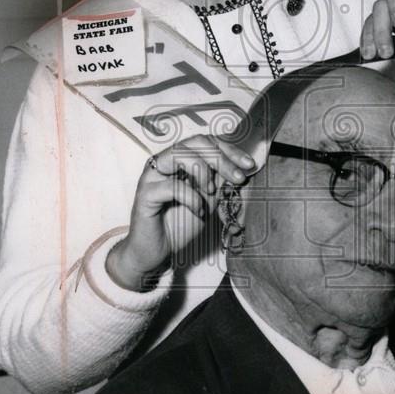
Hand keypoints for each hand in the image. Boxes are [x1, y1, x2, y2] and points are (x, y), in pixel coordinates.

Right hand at [106, 135, 255, 290]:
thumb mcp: (209, 201)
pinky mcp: (145, 194)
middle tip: (238, 178)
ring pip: (178, 154)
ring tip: (212, 191)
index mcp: (180, 160)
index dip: (229, 150)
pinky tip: (198, 210)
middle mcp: (164, 162)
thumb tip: (241, 167)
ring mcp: (152, 176)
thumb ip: (221, 182)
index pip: (207, 142)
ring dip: (202, 171)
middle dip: (221, 158)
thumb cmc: (180, 224)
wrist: (157, 252)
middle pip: (194, 142)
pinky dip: (190, 197)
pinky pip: (170, 186)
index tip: (249, 165)